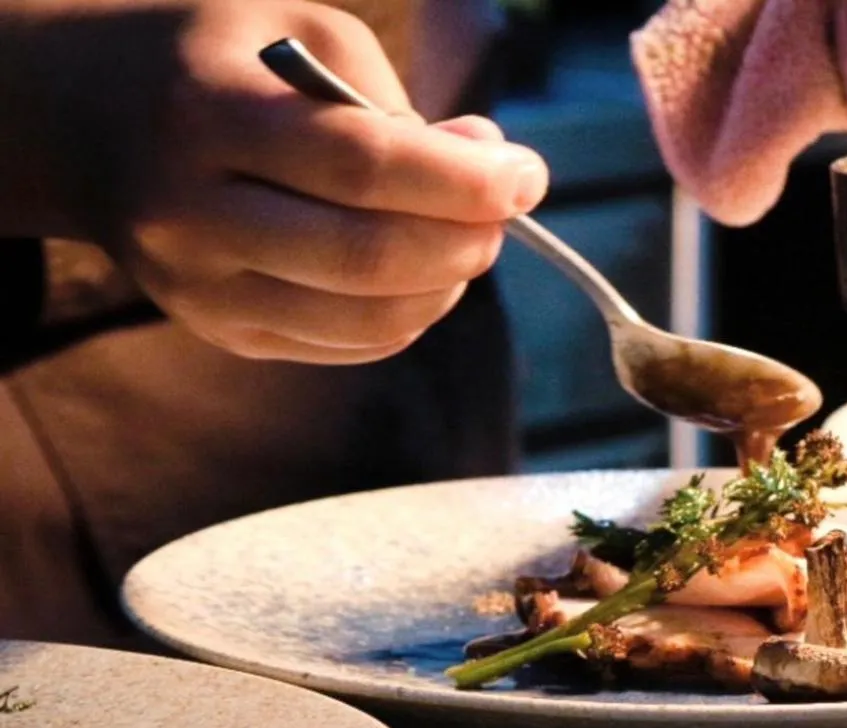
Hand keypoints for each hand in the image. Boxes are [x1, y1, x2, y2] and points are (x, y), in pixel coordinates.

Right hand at [14, 0, 547, 363]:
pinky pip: (351, 346)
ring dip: (448, 284)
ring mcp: (203, 289)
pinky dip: (411, 314)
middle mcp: (194, 213)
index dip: (463, 181)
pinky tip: (417, 271)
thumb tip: (488, 164)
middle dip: (466, 241)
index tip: (526, 175)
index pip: (362, 166)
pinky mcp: (225, 333)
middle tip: (502, 212)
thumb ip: (397, 99)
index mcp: (211, 113)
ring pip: (368, 319)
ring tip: (464, 237)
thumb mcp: (299, 32)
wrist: (90, 123)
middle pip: (368, 258)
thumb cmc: (222, 65)